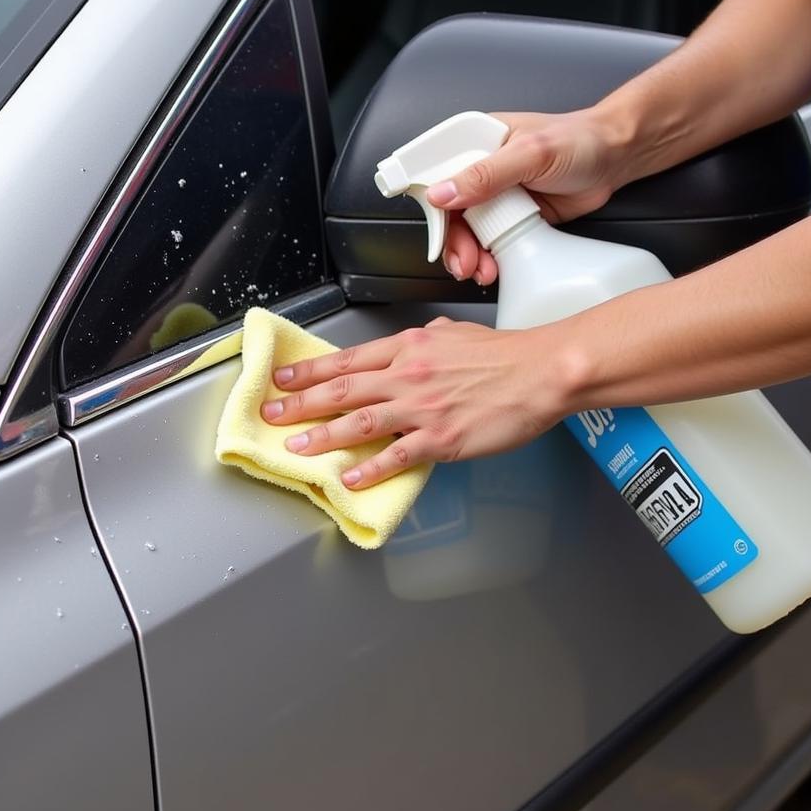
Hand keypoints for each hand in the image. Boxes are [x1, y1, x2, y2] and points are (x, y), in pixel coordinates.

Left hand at [260, 317, 570, 489]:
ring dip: (322, 437)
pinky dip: (369, 468)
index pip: (347, 360)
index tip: (282, 380)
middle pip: (341, 391)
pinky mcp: (440, 438)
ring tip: (295, 449)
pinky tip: (347, 477)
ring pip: (359, 423)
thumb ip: (420, 342)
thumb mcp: (452, 333)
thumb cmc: (502, 354)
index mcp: (408, 348)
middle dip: (299, 405)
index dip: (309, 372)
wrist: (540, 373)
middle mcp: (406, 376)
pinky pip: (396, 456)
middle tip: (270, 416)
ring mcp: (421, 408)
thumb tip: (403, 349)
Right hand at [429, 109, 624, 284]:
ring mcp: (494, 195)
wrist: (617, 158)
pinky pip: (487, 241)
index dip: (429, 202)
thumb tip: (443, 193)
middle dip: (452, 241)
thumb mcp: (531, 154)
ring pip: (465, 230)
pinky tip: (491, 268)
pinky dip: (486, 258)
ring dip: (469, 254)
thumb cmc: (581, 141)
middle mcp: (481, 168)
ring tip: (481, 270)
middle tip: (464, 261)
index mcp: (476, 142)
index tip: (433, 229)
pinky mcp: (510, 216)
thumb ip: (486, 174)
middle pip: (447, 211)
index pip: (436, 172)